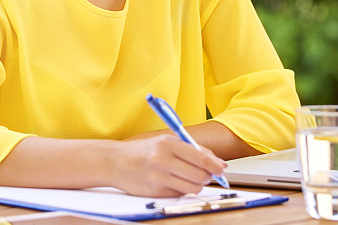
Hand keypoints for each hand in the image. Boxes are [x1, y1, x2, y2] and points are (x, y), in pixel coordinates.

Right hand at [108, 134, 226, 196]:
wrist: (115, 162)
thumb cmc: (144, 151)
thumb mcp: (167, 142)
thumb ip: (192, 150)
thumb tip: (217, 162)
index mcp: (168, 144)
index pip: (201, 158)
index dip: (215, 166)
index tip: (222, 169)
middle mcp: (163, 160)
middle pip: (199, 175)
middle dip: (207, 177)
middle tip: (205, 174)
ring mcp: (158, 178)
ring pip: (192, 187)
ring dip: (196, 185)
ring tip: (189, 178)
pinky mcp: (155, 192)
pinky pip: (179, 194)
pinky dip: (181, 190)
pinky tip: (173, 182)